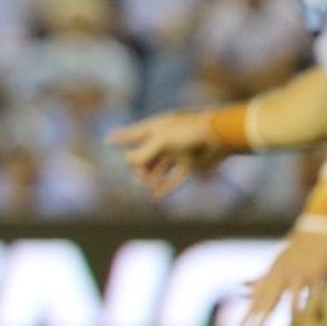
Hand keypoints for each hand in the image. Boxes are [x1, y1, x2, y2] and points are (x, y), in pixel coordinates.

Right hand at [106, 111, 230, 197]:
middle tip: (141, 178)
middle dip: (138, 167)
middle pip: (144, 156)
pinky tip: (158, 196)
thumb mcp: (160, 140)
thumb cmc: (188, 132)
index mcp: (154, 128)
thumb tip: (127, 161)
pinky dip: (166, 187)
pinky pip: (174, 178)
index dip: (119, 136)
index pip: (132, 133)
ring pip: (157, 169)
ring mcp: (176, 152)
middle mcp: (163, 140)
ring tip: (150, 187)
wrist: (219, 136)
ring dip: (151, 179)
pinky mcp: (189, 164)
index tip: (107, 139)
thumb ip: (142, 152)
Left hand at [244, 227, 326, 325]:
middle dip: (261, 320)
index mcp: (273, 273)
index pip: (258, 297)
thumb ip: (260, 278)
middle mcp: (283, 275)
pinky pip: (316, 294)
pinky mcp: (317, 273)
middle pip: (269, 301)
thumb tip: (242, 287)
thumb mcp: (275, 264)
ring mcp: (300, 274)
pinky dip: (317, 307)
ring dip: (295, 319)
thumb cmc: (297, 249)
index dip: (249, 314)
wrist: (318, 228)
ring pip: (294, 300)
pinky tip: (318, 319)